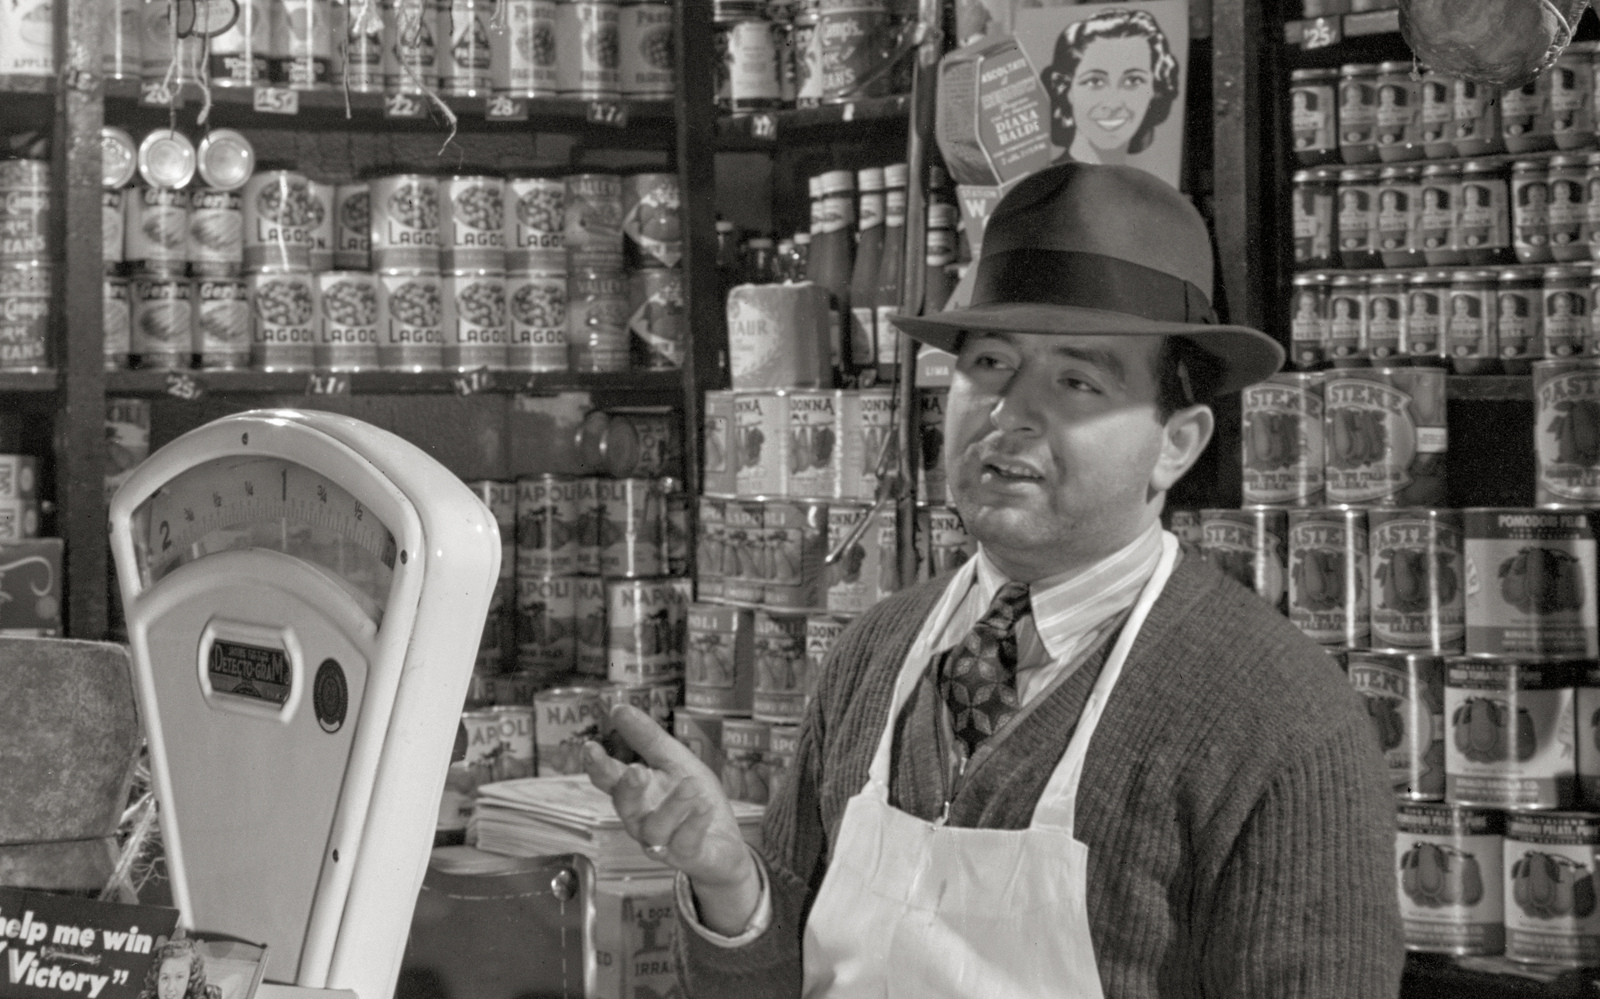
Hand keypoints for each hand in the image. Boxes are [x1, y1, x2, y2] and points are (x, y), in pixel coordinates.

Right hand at [584, 704, 761, 934]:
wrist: (724, 845)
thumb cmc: (693, 800)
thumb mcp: (676, 762)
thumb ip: (648, 739)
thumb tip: (618, 708)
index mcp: (638, 794)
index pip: (610, 780)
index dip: (598, 766)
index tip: (590, 747)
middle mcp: (643, 820)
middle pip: (625, 807)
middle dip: (628, 790)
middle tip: (636, 771)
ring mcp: (664, 843)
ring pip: (656, 830)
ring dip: (672, 807)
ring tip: (690, 785)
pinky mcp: (688, 856)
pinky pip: (685, 844)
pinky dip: (694, 825)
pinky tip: (704, 807)